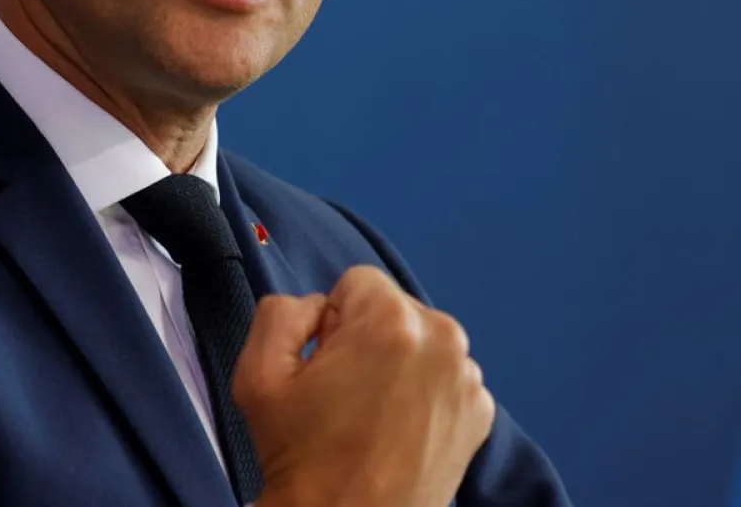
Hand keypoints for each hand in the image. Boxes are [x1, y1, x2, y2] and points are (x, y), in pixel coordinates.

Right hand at [234, 266, 495, 506]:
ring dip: (398, 363)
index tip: (325, 363)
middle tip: (345, 392)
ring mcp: (469, 380)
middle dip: (368, 337)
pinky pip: (444, 377)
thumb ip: (282, 310)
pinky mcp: (482, 414)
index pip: (357, 282)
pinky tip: (399, 431)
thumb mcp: (259, 373)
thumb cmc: (302, 457)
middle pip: (394, 309)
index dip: (331, 321)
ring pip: (421, 342)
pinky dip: (423, 394)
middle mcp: (443, 340)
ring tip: (372, 416)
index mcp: (392, 322)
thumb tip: (319, 307)